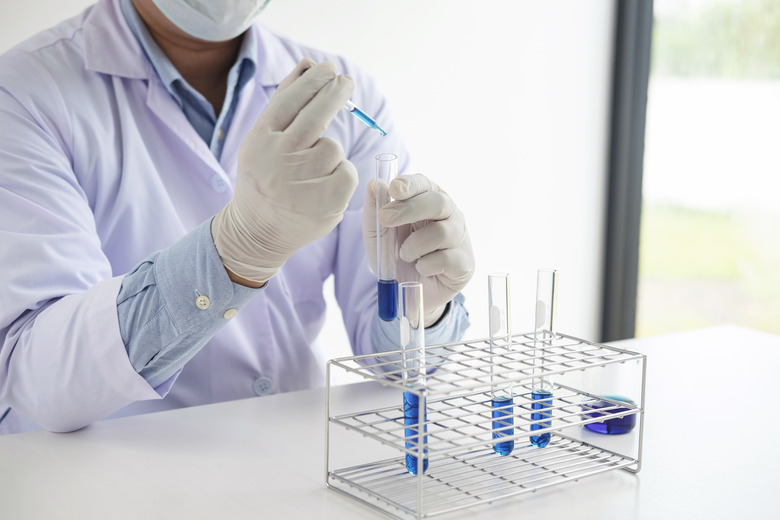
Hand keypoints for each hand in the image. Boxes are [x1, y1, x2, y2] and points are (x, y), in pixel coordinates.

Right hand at [212, 59, 357, 285]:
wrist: (258, 231)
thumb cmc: (265, 177)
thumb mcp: (264, 140)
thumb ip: (286, 102)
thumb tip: (309, 64)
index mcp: (260, 141)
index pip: (290, 101)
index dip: (312, 81)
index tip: (328, 68)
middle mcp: (278, 160)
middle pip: (316, 116)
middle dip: (334, 93)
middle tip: (346, 81)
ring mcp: (300, 183)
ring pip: (333, 147)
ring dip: (331, 151)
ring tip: (313, 168)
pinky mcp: (325, 202)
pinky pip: (347, 171)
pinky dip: (342, 174)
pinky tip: (324, 186)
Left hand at [363, 174, 474, 325]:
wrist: (407, 294)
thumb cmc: (396, 258)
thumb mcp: (378, 236)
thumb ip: (375, 212)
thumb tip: (375, 184)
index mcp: (428, 201)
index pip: (425, 184)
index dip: (411, 184)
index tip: (395, 188)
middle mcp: (449, 215)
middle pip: (438, 202)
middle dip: (410, 208)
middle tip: (386, 218)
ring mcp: (460, 238)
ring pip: (441, 232)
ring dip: (414, 246)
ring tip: (406, 256)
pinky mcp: (465, 262)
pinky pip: (446, 258)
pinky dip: (426, 265)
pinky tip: (421, 269)